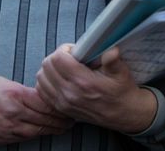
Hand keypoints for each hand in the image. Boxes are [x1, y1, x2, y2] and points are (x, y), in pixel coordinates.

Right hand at [0, 75, 73, 143]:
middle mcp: (13, 113)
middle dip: (62, 120)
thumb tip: (43, 96)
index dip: (60, 106)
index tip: (69, 104)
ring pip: (38, 131)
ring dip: (53, 129)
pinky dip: (37, 134)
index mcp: (15, 95)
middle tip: (72, 118)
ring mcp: (8, 128)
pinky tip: (44, 130)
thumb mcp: (3, 83)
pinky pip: (26, 137)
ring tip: (63, 126)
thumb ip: (24, 91)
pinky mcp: (3, 138)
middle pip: (46, 120)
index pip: (46, 103)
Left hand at [35, 45, 156, 133]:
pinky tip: (59, 78)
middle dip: (56, 57)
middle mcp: (70, 93)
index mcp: (83, 82)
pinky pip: (42, 91)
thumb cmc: (121, 91)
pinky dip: (46, 82)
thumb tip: (111, 50)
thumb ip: (113, 60)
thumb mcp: (121, 72)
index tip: (74, 50)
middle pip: (47, 66)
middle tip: (69, 57)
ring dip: (49, 69)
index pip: (58, 58)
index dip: (64, 49)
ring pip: (41, 78)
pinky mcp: (61, 108)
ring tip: (63, 67)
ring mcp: (63, 102)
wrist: (123, 114)